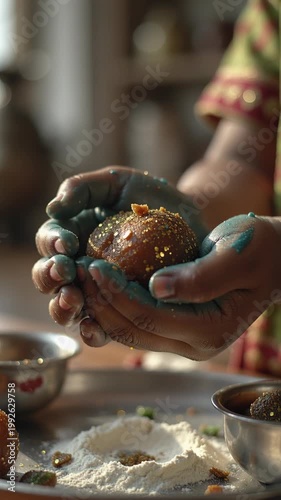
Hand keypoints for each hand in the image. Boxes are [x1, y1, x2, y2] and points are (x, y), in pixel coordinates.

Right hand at [32, 166, 205, 331]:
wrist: (188, 222)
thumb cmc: (149, 198)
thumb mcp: (117, 183)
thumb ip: (83, 188)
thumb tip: (52, 209)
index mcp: (70, 235)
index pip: (49, 242)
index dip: (51, 244)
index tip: (67, 243)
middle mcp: (77, 267)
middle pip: (48, 278)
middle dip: (50, 276)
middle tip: (65, 272)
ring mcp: (95, 292)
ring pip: (66, 307)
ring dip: (62, 306)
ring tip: (73, 300)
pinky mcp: (118, 312)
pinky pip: (99, 328)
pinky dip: (91, 332)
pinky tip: (94, 328)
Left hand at [77, 213, 280, 358]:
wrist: (273, 260)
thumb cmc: (260, 250)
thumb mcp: (236, 255)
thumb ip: (200, 276)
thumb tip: (155, 286)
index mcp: (211, 330)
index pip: (150, 316)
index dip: (118, 293)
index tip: (95, 264)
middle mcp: (197, 345)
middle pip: (134, 330)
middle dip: (102, 302)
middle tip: (78, 270)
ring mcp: (186, 342)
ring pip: (131, 333)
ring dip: (103, 308)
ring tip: (83, 278)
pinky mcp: (179, 332)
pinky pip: (139, 326)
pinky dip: (115, 308)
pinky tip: (99, 288)